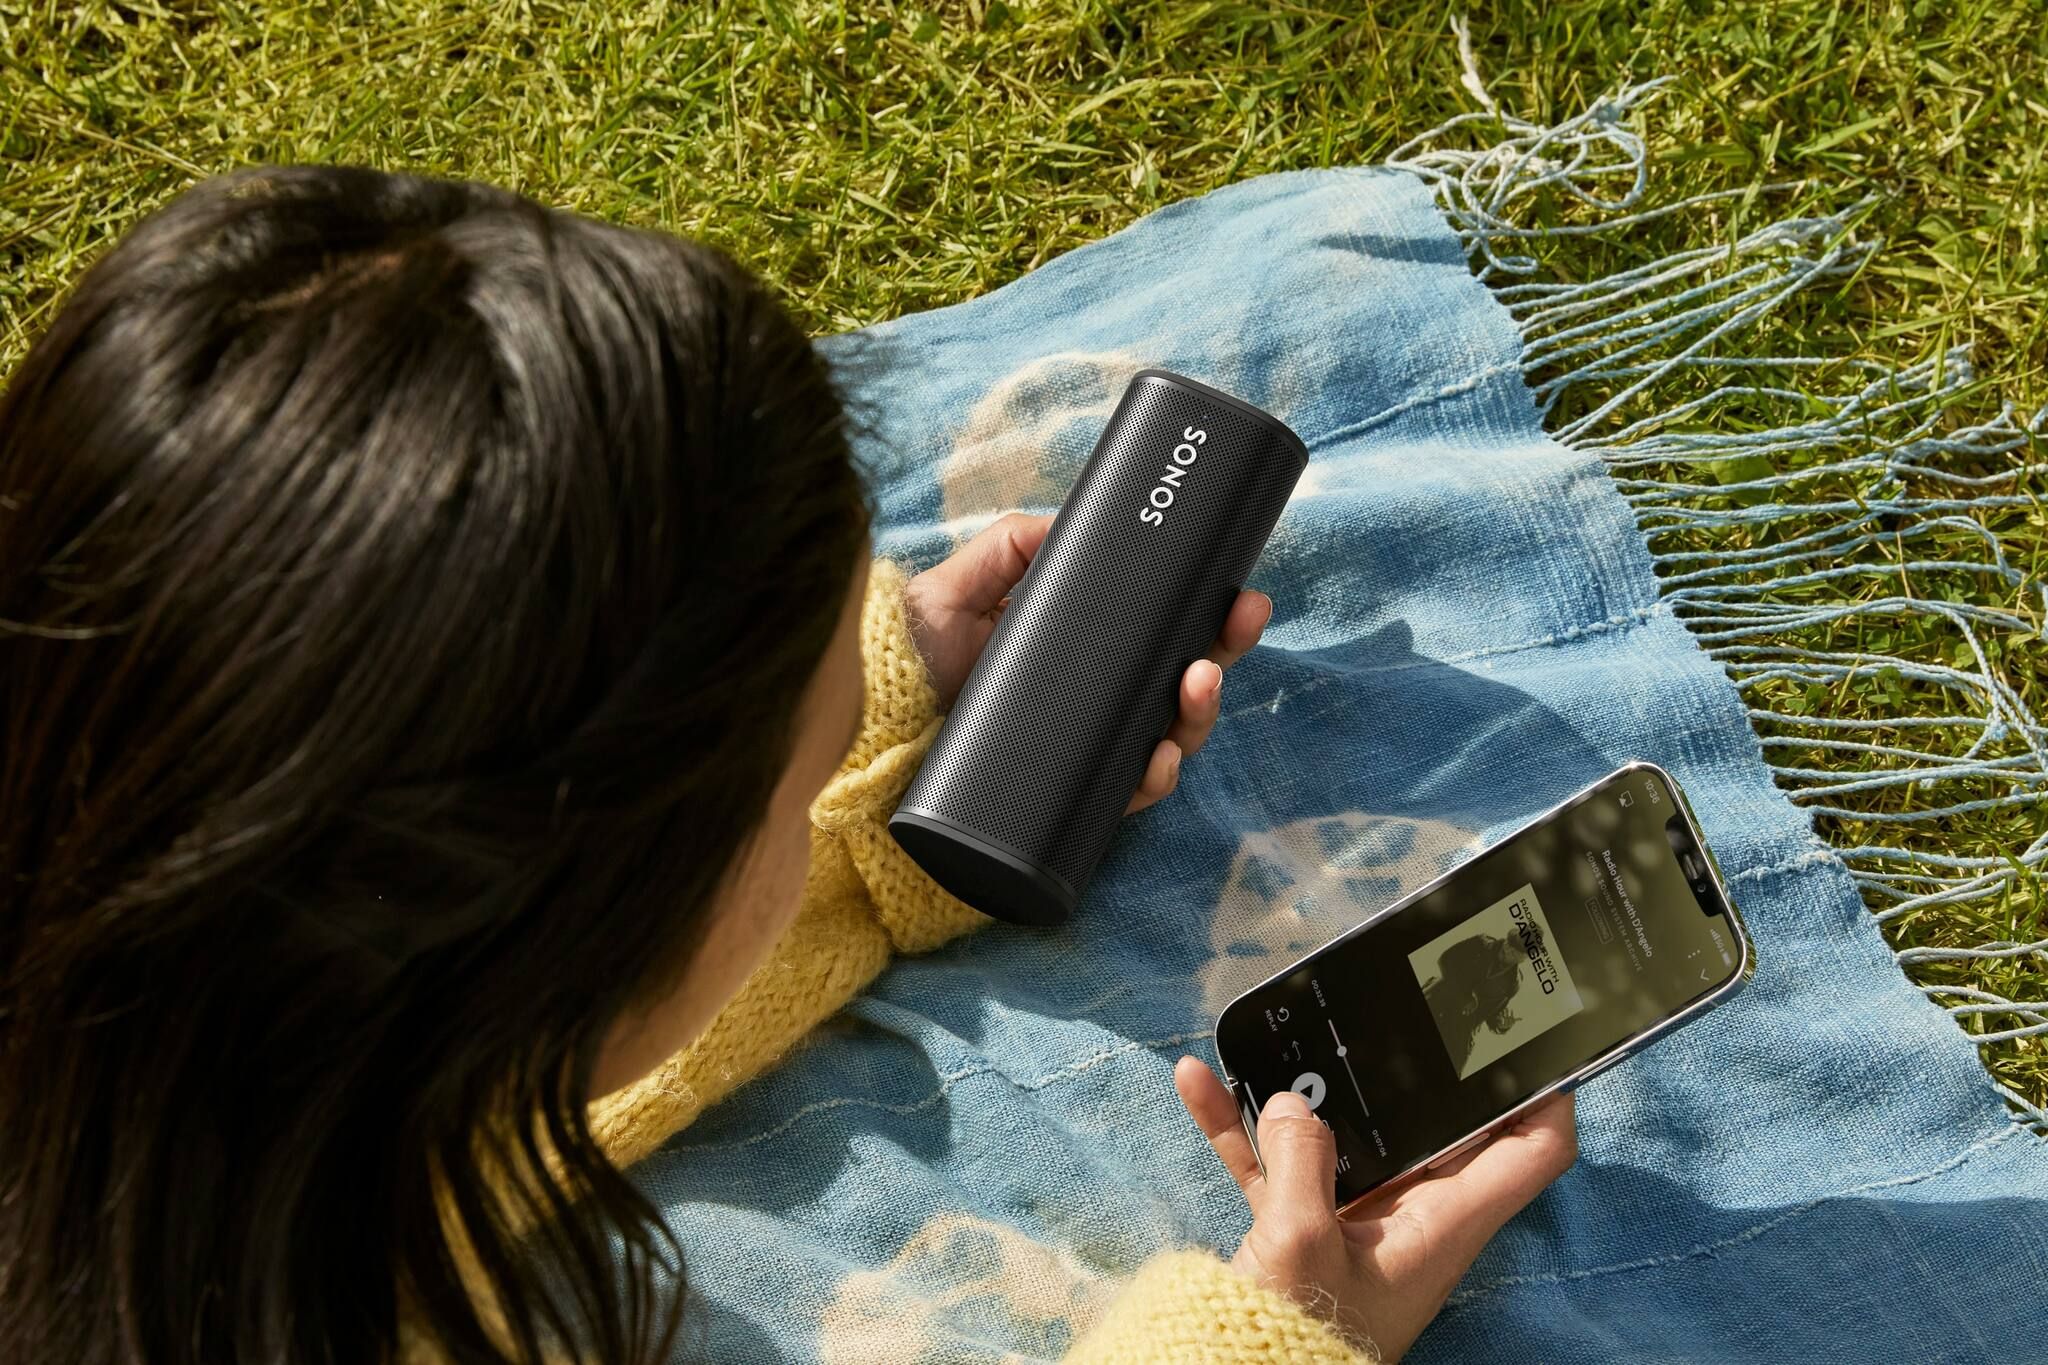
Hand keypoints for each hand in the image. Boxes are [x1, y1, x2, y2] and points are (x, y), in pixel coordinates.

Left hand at [903, 512, 1271, 813]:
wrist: (863, 730)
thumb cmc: (909, 658)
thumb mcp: (955, 588)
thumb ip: (1007, 547)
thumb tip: (1064, 522)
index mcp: (1081, 651)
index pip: (1161, 636)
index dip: (1210, 618)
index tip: (1243, 593)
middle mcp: (1092, 704)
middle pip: (1182, 686)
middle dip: (1224, 655)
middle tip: (1237, 625)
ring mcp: (1084, 751)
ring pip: (1170, 739)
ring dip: (1200, 714)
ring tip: (1195, 685)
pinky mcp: (1065, 796)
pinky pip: (1125, 795)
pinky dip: (1151, 779)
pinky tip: (1157, 761)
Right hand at [1174, 1057, 1576, 1361]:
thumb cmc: (1298, 1337)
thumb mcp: (1300, 1240)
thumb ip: (1301, 1159)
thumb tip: (1292, 1104)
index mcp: (1444, 1223)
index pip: (1530, 1152)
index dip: (1544, 1094)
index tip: (1530, 1042)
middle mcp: (1410, 1217)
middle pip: (1435, 1127)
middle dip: (1408, 1070)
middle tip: (1397, 1013)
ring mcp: (1352, 1220)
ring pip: (1338, 1135)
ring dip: (1302, 1091)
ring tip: (1276, 1040)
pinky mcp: (1298, 1227)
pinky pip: (1275, 1161)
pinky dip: (1241, 1128)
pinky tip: (1200, 1085)